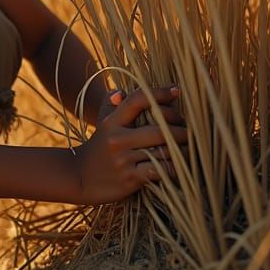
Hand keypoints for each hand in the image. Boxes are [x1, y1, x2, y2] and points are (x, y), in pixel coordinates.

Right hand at [73, 86, 187, 204]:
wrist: (78, 178)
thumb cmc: (97, 149)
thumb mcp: (101, 125)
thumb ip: (111, 105)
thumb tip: (121, 91)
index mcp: (112, 122)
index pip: (137, 101)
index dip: (159, 93)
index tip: (177, 90)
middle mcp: (117, 139)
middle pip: (158, 129)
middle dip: (180, 130)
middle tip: (191, 130)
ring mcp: (123, 159)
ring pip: (162, 151)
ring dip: (181, 151)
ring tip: (190, 148)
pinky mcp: (130, 178)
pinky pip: (159, 171)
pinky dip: (173, 169)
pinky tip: (179, 167)